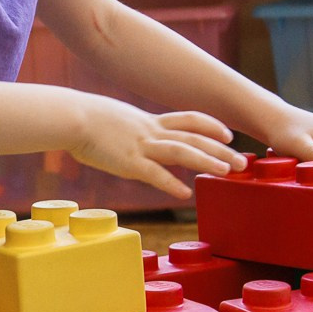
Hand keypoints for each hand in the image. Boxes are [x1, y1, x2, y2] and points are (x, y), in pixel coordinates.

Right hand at [70, 97, 247, 198]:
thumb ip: (132, 130)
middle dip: (220, 149)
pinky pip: (154, 173)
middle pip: (194, 138)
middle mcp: (151, 131)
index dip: (212, 126)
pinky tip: (185, 194)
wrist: (71, 117)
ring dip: (206, 162)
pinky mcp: (128, 162)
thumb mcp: (117, 119)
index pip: (189, 120)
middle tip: (242, 161)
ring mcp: (141, 146)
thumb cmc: (86, 118)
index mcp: (149, 121)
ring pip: (181, 152)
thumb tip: (134, 137)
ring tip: (226, 172)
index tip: (229, 134)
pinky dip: (171, 184)